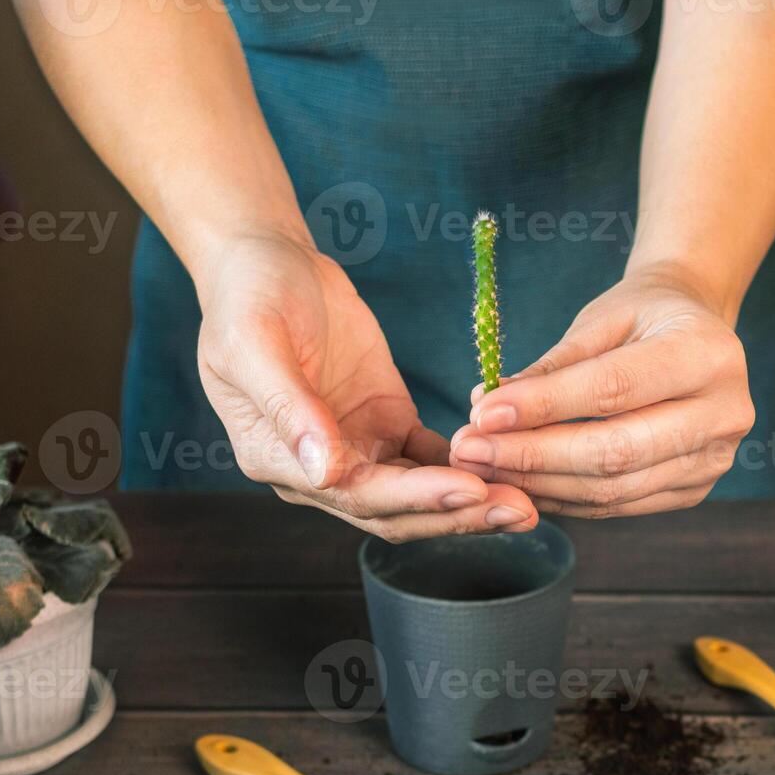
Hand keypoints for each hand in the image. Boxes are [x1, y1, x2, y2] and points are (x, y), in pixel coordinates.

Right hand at [197, 233, 538, 539]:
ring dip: (470, 500)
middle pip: (395, 509)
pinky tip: (510, 469)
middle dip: (457, 514)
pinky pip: (431, 459)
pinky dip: (467, 467)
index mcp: (277, 459)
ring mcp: (356, 449)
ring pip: (419, 493)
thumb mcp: (255, 344)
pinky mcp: (387, 425)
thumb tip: (324, 474)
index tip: (470, 489)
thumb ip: (288, 409)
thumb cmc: (247, 297)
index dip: (414, 498)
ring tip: (527, 501)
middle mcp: (318, 470)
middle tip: (520, 510)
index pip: (355, 495)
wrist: (267, 261)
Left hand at [449, 267, 754, 517]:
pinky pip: (618, 505)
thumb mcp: (600, 319)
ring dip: (539, 484)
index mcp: (707, 354)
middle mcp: (724, 413)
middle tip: (470, 452)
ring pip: (614, 489)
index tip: (482, 414)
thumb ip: (551, 367)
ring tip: (483, 469)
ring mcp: (714, 460)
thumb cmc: (642, 317)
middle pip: (616, 450)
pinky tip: (519, 484)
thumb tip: (485, 410)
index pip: (613, 389)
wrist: (695, 332)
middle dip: (533, 456)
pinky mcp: (695, 489)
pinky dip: (563, 499)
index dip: (544, 406)